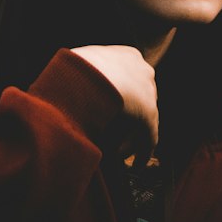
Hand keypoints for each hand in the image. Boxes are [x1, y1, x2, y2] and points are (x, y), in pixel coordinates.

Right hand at [70, 44, 158, 158]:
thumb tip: (72, 82)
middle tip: (114, 133)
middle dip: (128, 118)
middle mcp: (143, 72)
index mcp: (129, 56)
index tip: (109, 110)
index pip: (128, 77)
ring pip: (142, 121)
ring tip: (117, 153)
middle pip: (139, 99)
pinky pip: (148, 139)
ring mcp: (149, 94)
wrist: (92, 74)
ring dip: (131, 138)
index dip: (119, 95)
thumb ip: (85, 72)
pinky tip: (135, 165)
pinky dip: (141, 152)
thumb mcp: (81, 62)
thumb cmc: (79, 67)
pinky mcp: (150, 117)